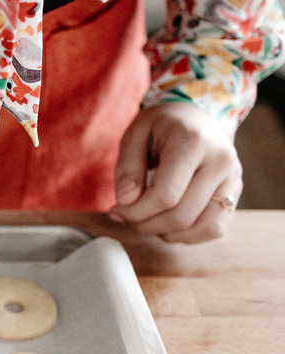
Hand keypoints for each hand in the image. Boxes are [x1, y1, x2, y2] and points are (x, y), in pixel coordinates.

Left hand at [108, 102, 241, 242]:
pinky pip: (215, 229)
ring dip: (166, 233)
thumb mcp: (135, 135)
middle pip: (181, 216)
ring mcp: (233, 179)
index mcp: (193, 142)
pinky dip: (188, 236)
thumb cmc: (161, 126)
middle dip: (146, 224)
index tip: (117, 209)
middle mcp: (220, 161)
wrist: (195, 117)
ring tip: (146, 220)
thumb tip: (126, 201)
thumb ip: (127, 168)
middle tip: (127, 218)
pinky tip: (167, 226)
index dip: (135, 212)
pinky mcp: (235, 193)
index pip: (165, 195)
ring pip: (200, 227)